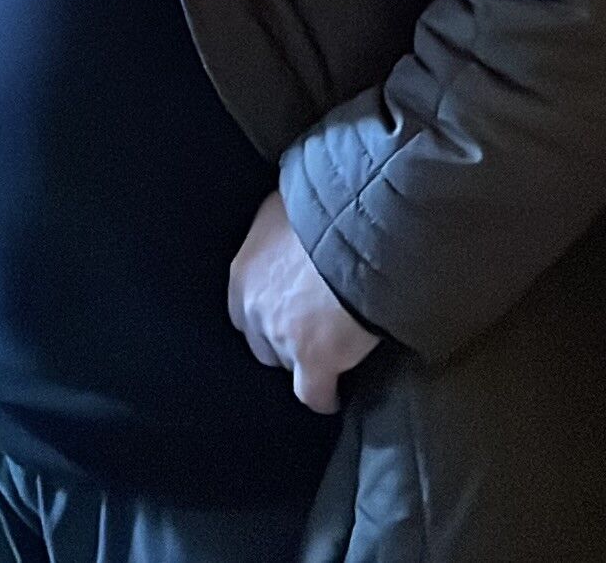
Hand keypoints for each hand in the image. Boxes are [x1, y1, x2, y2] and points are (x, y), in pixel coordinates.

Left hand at [228, 190, 379, 413]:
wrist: (363, 235)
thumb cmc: (331, 212)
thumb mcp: (287, 209)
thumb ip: (277, 228)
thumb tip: (283, 223)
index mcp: (243, 272)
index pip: (242, 310)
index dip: (266, 315)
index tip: (286, 314)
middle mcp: (255, 307)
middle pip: (261, 341)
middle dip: (282, 340)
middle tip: (310, 333)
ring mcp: (282, 336)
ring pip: (287, 364)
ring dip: (305, 360)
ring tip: (329, 355)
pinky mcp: (314, 360)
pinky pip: (312, 394)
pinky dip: (323, 397)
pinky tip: (332, 397)